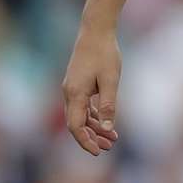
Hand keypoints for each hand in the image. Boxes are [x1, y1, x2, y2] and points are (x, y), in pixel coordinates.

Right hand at [61, 25, 121, 155]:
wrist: (95, 30)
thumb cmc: (104, 53)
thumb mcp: (110, 79)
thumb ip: (108, 104)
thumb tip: (109, 128)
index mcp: (75, 94)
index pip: (75, 126)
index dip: (86, 141)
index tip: (98, 152)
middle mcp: (69, 93)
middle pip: (77, 123)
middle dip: (92, 137)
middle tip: (109, 147)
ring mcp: (72, 88)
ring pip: (81, 115)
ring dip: (95, 127)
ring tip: (112, 137)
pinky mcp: (78, 83)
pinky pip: (84, 105)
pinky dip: (94, 115)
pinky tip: (106, 120)